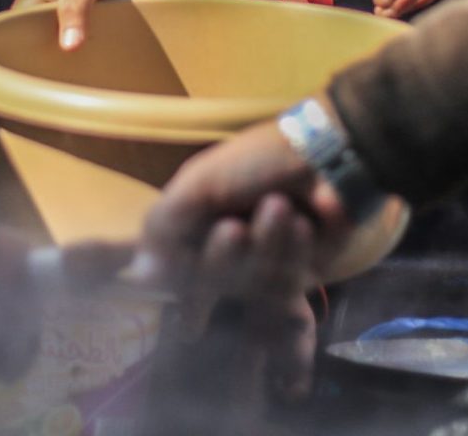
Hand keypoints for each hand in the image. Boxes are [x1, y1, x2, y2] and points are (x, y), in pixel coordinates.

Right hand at [136, 119, 349, 298]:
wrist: (328, 151)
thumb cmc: (257, 161)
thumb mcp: (199, 183)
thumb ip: (164, 227)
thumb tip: (139, 276)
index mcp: (201, 229)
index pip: (180, 276)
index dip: (180, 297)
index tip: (181, 315)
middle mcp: (231, 254)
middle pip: (214, 283)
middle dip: (224, 257)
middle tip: (234, 230)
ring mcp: (267, 267)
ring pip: (253, 283)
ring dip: (266, 243)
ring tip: (281, 207)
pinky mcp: (305, 274)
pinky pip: (290, 282)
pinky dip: (295, 248)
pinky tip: (307, 223)